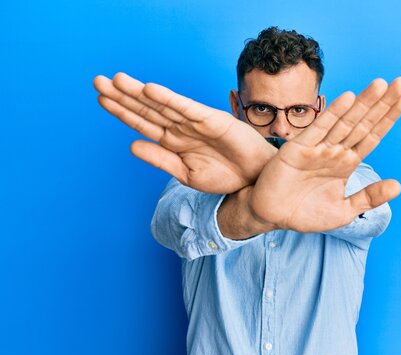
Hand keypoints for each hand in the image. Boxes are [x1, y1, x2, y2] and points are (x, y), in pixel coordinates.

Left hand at [93, 73, 275, 193]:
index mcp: (173, 141)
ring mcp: (195, 121)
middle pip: (147, 108)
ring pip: (163, 104)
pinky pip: (187, 108)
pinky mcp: (212, 119)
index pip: (142, 122)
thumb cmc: (225, 176)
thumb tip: (131, 145)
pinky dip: (170, 99)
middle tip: (98, 80)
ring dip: (140, 92)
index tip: (101, 98)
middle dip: (123, 95)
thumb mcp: (186, 173)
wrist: (255, 179)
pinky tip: (151, 90)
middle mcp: (180, 127)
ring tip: (117, 80)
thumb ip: (160, 159)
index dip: (122, 111)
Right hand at [245, 77, 400, 232]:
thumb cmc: (306, 214)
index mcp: (346, 163)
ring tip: (382, 84)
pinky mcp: (298, 149)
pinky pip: (319, 128)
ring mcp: (317, 148)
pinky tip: (348, 98)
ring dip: (363, 103)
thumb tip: (398, 185)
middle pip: (363, 123)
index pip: (372, 136)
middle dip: (382, 103)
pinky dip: (334, 113)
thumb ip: (369, 197)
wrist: (273, 216)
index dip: (387, 119)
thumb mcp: (343, 211)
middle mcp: (334, 151)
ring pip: (345, 121)